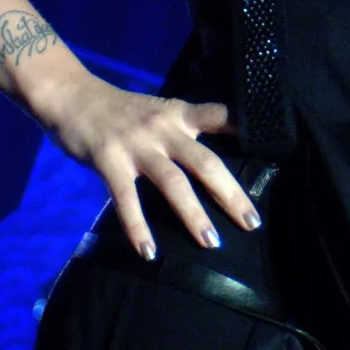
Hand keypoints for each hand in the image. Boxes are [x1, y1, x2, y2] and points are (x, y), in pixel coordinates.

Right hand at [33, 70, 258, 258]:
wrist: (72, 96)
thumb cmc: (120, 110)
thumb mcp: (160, 112)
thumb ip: (184, 130)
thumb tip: (213, 160)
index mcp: (180, 115)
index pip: (221, 116)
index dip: (247, 126)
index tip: (277, 141)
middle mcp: (164, 129)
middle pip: (205, 162)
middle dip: (230, 194)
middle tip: (252, 222)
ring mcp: (137, 145)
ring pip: (173, 183)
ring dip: (193, 215)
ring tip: (211, 243)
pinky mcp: (109, 161)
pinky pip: (127, 200)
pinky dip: (138, 228)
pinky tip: (149, 252)